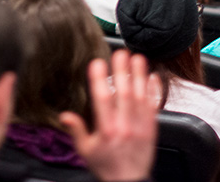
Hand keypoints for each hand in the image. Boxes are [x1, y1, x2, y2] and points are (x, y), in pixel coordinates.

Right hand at [60, 51, 158, 181]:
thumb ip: (76, 131)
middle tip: (120, 53)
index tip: (97, 63)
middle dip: (122, 71)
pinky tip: (153, 76)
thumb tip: (65, 116)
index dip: (99, 80)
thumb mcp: (85, 151)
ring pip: (141, 97)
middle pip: (124, 93)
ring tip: (137, 57)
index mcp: (106, 130)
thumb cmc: (107, 167)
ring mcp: (140, 127)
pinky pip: (154, 107)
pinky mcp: (152, 129)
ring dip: (139, 75)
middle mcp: (124, 126)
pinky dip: (154, 91)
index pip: (102, 100)